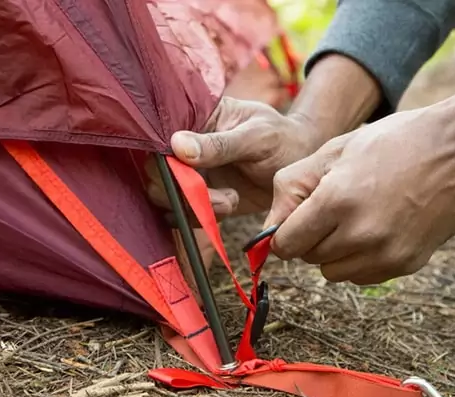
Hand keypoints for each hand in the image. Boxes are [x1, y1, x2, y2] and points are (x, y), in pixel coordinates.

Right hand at [146, 97, 321, 217]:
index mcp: (193, 118)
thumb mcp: (256, 136)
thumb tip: (177, 145)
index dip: (164, 160)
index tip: (187, 172)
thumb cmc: (280, 139)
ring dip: (197, 207)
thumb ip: (219, 144)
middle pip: (156, 173)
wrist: (298, 164)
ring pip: (168, 197)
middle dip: (184, 191)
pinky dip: (201, 218)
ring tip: (229, 202)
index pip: (159, 137)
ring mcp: (190, 173)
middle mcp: (184, 146)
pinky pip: (182, 214)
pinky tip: (228, 207)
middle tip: (220, 198)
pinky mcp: (198, 197)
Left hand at [262, 106, 454, 284]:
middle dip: (310, 236)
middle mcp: (360, 234)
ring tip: (356, 216)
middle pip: (308, 258)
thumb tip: (269, 226)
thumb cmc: (396, 141)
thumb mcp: (336, 149)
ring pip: (333, 272)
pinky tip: (377, 227)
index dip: (284, 231)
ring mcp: (386, 253)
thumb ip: (293, 186)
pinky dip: (359, 259)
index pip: (285, 244)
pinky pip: (362, 276)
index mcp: (337, 201)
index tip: (295, 219)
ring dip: (334, 251)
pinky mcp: (407, 264)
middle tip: (333, 206)